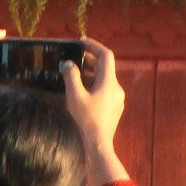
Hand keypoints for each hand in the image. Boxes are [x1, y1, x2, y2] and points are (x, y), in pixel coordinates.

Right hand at [63, 37, 124, 152]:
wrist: (99, 144)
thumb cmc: (87, 119)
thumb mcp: (75, 97)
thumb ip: (71, 77)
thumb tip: (68, 64)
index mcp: (109, 81)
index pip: (105, 55)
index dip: (94, 45)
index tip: (81, 41)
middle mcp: (116, 86)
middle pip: (105, 66)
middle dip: (90, 59)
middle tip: (75, 57)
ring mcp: (117, 97)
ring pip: (105, 78)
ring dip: (91, 73)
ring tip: (76, 72)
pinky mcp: (115, 106)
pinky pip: (105, 89)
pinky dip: (94, 84)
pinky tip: (83, 91)